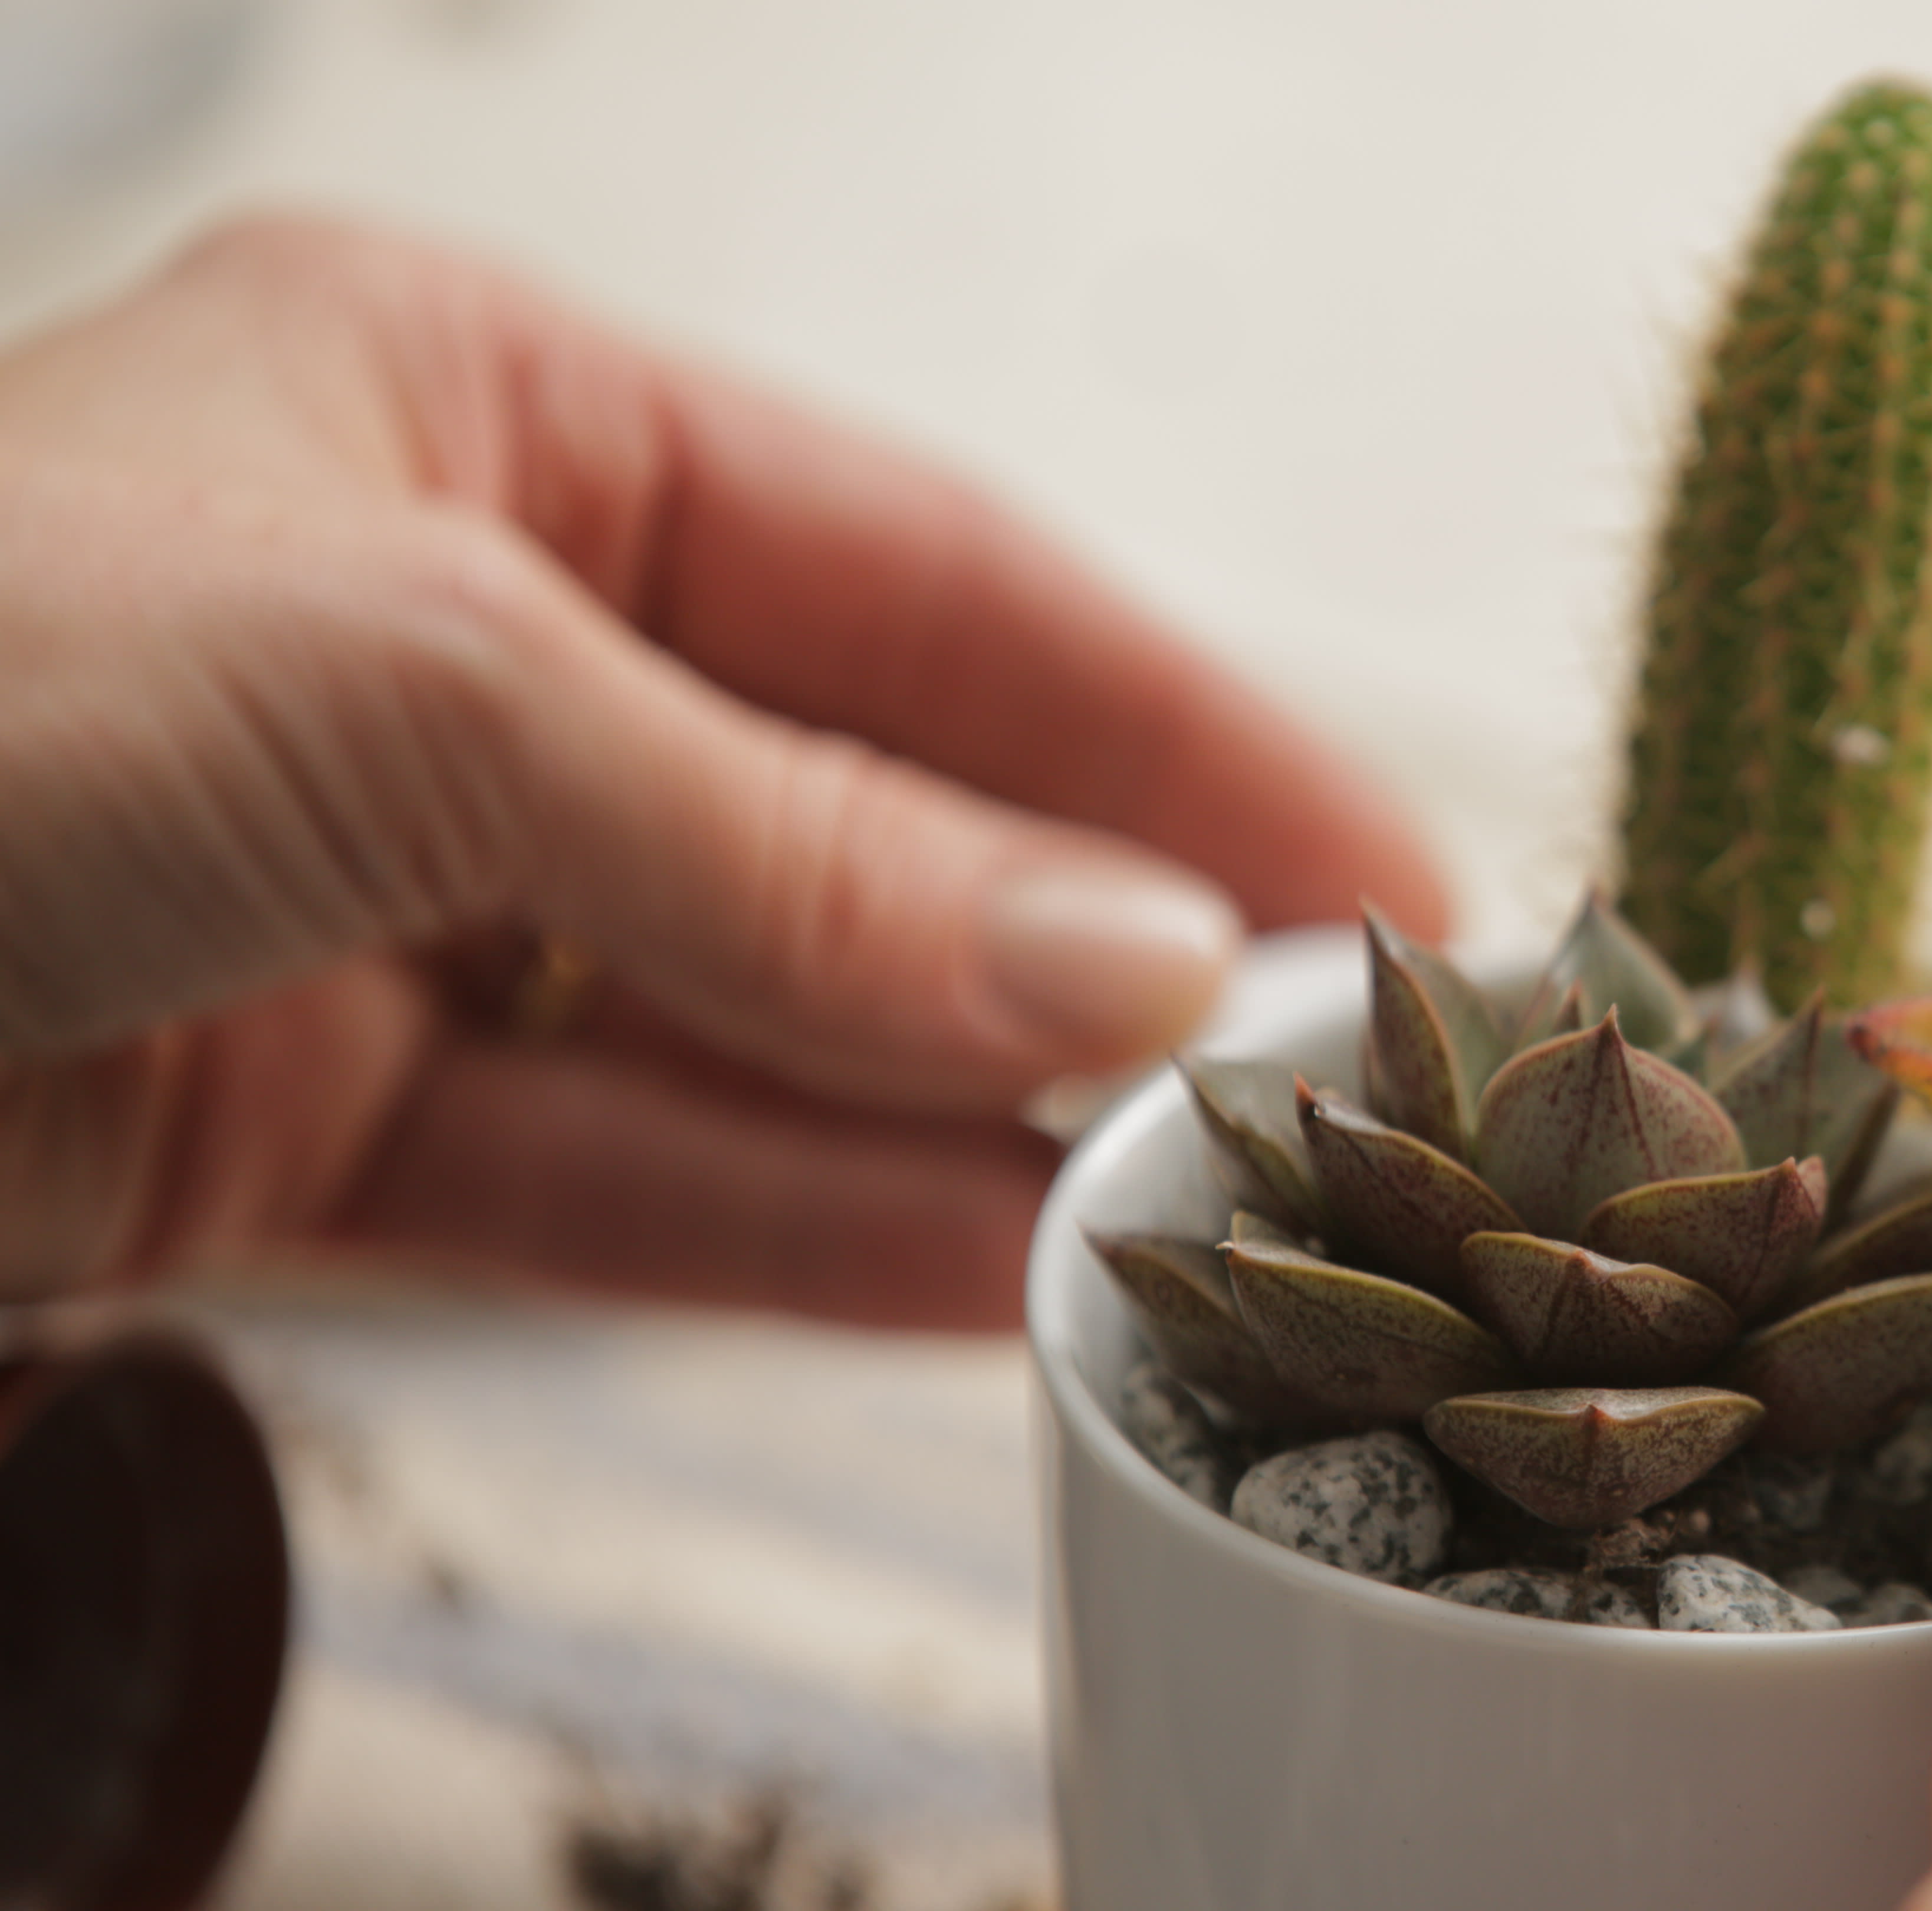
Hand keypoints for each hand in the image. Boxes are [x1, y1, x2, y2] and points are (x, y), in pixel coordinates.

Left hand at [0, 215, 1443, 1325]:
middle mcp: (454, 639)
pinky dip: (797, 1231)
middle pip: (863, 799)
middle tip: (1313, 1062)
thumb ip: (797, 853)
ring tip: (1190, 1193)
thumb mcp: (423, 700)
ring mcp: (385, 891)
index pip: (927, 571)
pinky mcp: (299, 1116)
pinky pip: (618, 1170)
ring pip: (756, 1012)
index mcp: (485, 419)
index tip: (1369, 867)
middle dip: (1086, 934)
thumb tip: (1118, 960)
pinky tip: (985, 1271)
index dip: (1170, 723)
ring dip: (966, 1111)